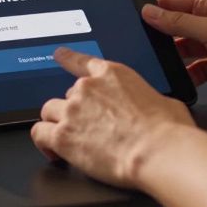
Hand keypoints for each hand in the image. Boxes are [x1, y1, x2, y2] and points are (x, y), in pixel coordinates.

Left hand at [31, 48, 195, 187]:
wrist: (157, 151)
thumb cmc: (167, 130)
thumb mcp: (164, 102)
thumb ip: (147, 98)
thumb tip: (151, 107)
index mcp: (113, 75)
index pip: (81, 61)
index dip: (67, 58)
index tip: (59, 55)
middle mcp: (88, 89)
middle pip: (68, 94)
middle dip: (75, 110)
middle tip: (88, 128)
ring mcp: (72, 111)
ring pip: (48, 111)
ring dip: (56, 123)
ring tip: (67, 138)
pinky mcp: (62, 136)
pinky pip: (39, 133)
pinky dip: (43, 143)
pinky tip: (52, 151)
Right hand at [142, 0, 206, 107]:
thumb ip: (178, 22)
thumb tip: (149, 11)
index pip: (173, 2)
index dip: (153, 10)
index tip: (131, 20)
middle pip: (177, 28)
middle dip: (161, 39)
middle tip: (140, 50)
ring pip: (186, 51)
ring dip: (174, 60)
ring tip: (156, 68)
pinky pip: (198, 70)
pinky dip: (188, 76)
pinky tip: (178, 83)